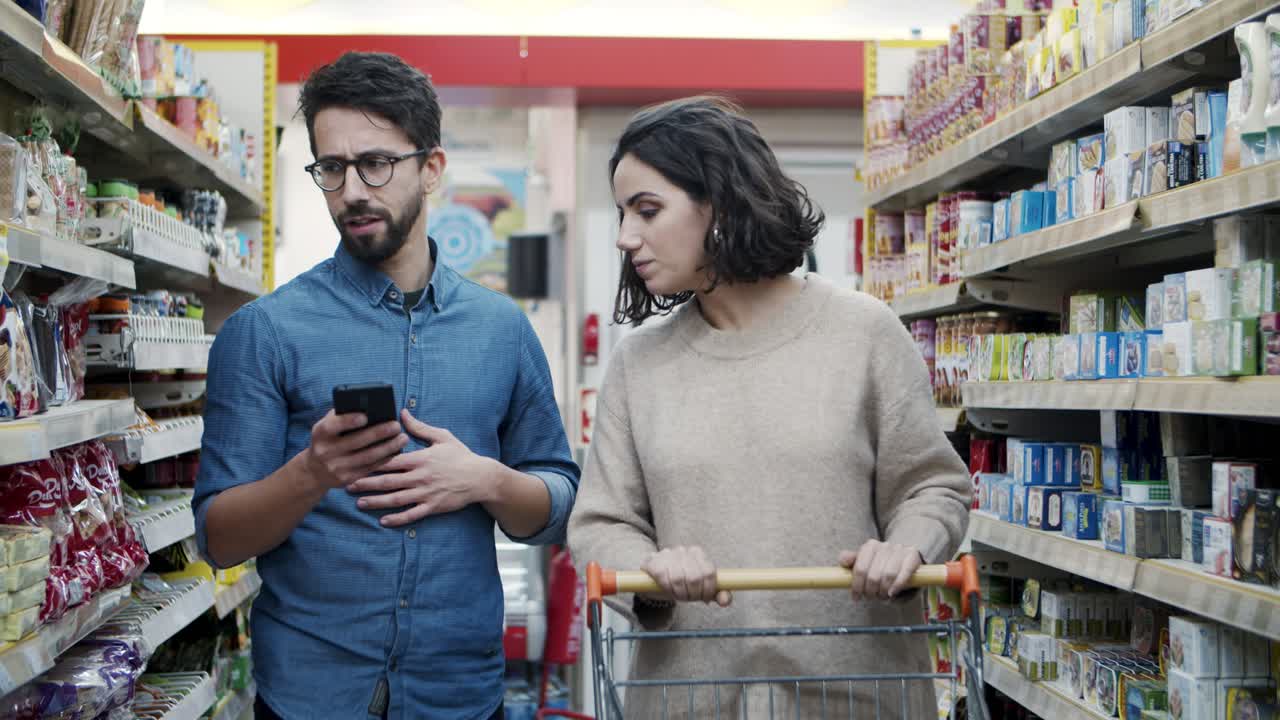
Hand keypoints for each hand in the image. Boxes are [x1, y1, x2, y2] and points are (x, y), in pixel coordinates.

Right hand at [301, 411, 407, 492]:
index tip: (365, 416)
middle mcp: (325, 451)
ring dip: (388, 447)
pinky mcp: (346, 479)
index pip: (332, 425)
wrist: (315, 471)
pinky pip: (369, 468)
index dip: (348, 421)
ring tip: (403, 438)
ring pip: (366, 457)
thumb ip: (341, 416)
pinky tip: (396, 451)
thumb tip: (367, 406)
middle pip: (355, 442)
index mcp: (320, 433)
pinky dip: (384, 459)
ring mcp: (336, 467)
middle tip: (396, 426)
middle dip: (378, 433)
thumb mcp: (327, 427)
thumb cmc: (328, 440)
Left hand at [346, 410, 497, 526]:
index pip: (391, 460)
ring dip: (376, 502)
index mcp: (421, 459)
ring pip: (396, 499)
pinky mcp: (433, 506)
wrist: (480, 477)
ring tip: (360, 503)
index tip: (356, 462)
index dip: (372, 462)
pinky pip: (412, 515)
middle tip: (348, 485)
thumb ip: (419, 427)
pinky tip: (383, 520)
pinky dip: (397, 519)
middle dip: (367, 483)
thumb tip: (402, 412)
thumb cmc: (460, 456)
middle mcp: (421, 477)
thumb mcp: (442, 436)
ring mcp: (426, 493)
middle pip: (388, 481)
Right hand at [641, 546, 731, 606]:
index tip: (704, 598)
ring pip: (678, 579)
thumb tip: (725, 601)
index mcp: (698, 553)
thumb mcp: (702, 587)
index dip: (708, 590)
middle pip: (694, 578)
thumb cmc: (683, 582)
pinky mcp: (653, 561)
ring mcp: (667, 554)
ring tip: (679, 595)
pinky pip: (663, 578)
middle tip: (689, 598)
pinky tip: (668, 590)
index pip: (709, 573)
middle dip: (693, 594)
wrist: (655, 577)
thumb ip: (717, 593)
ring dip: (680, 594)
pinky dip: (667, 589)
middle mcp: (683, 550)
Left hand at [839, 540, 923, 599]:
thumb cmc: (883, 566)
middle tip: (871, 598)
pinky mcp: (913, 556)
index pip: (860, 569)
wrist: (906, 559)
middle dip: (871, 591)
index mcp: (870, 546)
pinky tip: (892, 593)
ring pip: (888, 574)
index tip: (856, 598)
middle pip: (873, 575)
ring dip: (884, 591)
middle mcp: (885, 546)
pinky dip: (897, 585)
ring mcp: (900, 550)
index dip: (857, 586)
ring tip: (882, 597)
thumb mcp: (866, 564)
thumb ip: (853, 561)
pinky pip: (904, 572)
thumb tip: (843, 561)